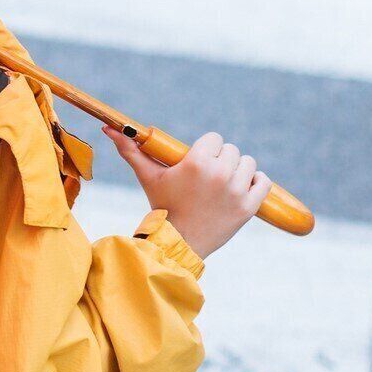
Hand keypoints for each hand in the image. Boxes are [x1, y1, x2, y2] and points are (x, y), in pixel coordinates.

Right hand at [103, 125, 269, 259]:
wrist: (177, 244)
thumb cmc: (162, 207)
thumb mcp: (148, 177)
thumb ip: (130, 150)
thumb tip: (108, 128)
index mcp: (196, 162)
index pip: (214, 139)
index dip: (206, 150)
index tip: (199, 163)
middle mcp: (219, 174)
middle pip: (231, 150)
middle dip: (221, 161)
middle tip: (208, 178)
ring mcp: (236, 191)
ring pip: (247, 163)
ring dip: (238, 171)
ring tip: (223, 184)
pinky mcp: (248, 207)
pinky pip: (263, 182)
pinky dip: (256, 183)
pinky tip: (242, 188)